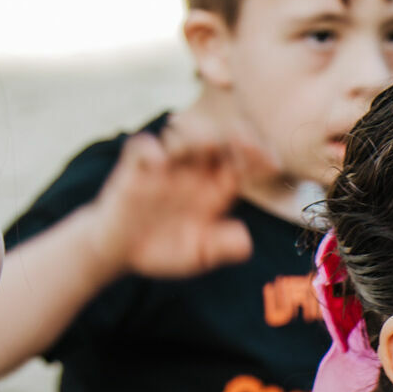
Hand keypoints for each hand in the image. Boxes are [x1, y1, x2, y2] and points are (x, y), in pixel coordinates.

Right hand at [90, 118, 268, 279]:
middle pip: (217, 142)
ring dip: (197, 136)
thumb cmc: (165, 251)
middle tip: (246, 142)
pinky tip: (159, 162)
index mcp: (214, 189)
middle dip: (233, 138)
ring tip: (210, 143)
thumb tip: (245, 240)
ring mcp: (165, 168)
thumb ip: (223, 247)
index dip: (257, 159)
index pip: (240, 165)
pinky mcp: (135, 170)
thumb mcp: (199, 255)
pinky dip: (150, 151)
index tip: (272, 162)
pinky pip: (142, 149)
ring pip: (183, 137)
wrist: (121, 253)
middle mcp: (193, 173)